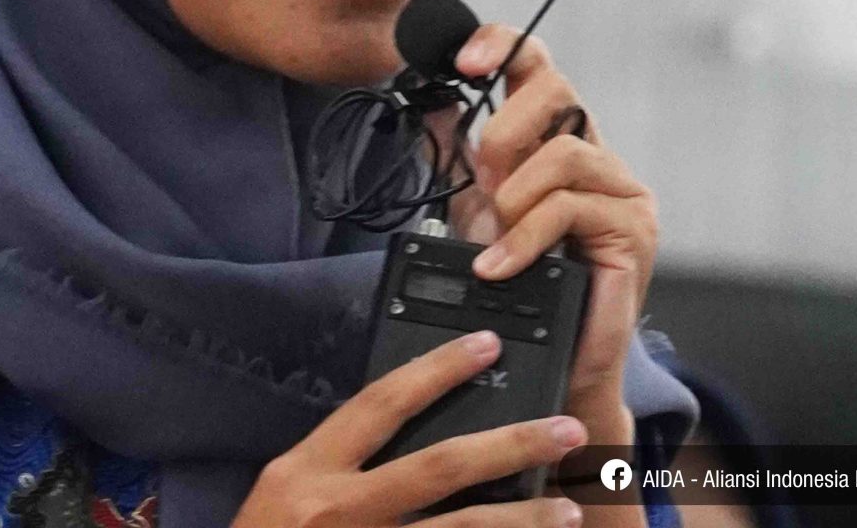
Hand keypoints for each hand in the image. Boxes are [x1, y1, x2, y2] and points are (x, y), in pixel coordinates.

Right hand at [230, 329, 587, 526]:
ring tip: (570, 509)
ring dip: (523, 519)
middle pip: (441, 466)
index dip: (438, 371)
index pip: (382, 404)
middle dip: (511, 444)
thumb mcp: (286, 493)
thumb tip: (412, 424)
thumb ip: (340, 463)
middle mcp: (341, 510)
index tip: (488, 347)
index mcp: (309, 472)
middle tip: (565, 430)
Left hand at [437, 26, 657, 423]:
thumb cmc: (523, 288)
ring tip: (499, 238)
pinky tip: (501, 265)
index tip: (464, 60)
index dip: (503, 46)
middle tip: (486, 179)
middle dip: (505, 130)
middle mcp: (599, 157)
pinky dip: (524, 236)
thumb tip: (434, 105)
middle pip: (558, 89)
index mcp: (562, 142)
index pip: (540, 68)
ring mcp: (623, 191)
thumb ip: (464, 161)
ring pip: (563, 152)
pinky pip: (569, 208)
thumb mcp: (478, 214)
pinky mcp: (633, 230)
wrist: (556, 363)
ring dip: (515, 195)